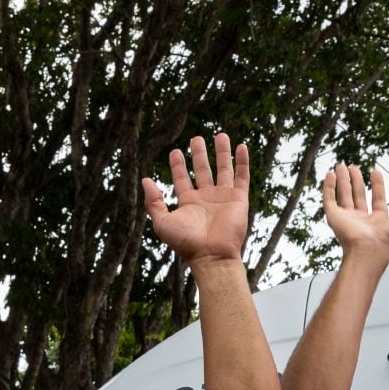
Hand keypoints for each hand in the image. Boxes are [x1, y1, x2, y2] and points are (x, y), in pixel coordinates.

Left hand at [144, 134, 250, 263]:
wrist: (211, 255)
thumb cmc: (186, 242)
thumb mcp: (162, 222)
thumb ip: (153, 201)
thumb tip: (145, 180)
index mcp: (188, 203)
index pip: (182, 179)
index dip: (178, 165)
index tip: (175, 151)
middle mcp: (206, 198)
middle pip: (203, 170)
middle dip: (199, 154)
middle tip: (196, 138)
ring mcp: (223, 197)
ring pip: (223, 169)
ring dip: (222, 152)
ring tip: (220, 134)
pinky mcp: (238, 199)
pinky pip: (242, 177)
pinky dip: (243, 162)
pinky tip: (242, 147)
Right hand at [321, 164, 388, 255]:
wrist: (369, 248)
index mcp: (378, 222)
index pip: (378, 200)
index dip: (377, 185)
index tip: (375, 171)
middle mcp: (361, 220)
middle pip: (358, 196)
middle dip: (356, 181)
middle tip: (354, 166)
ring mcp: (346, 218)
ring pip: (343, 195)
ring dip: (342, 180)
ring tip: (341, 165)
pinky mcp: (333, 217)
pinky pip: (329, 199)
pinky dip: (328, 187)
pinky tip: (330, 174)